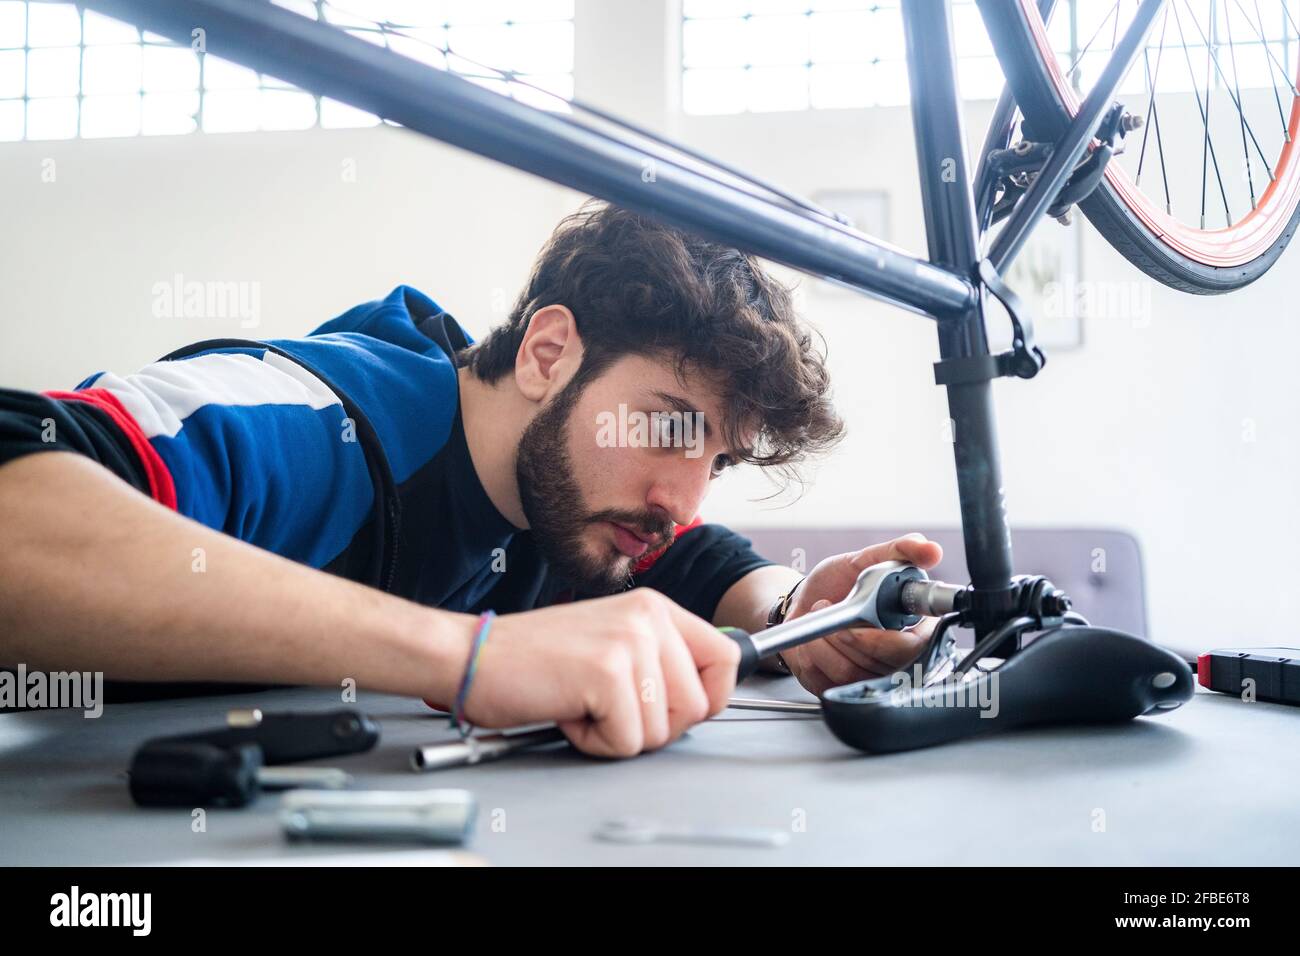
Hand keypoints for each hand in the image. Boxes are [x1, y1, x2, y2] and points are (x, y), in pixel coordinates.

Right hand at [458, 589, 739, 757]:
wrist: (471, 655)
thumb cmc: (532, 658)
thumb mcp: (610, 644)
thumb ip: (658, 661)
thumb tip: (705, 697)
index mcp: (654, 608)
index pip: (727, 657)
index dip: (708, 698)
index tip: (673, 709)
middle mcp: (648, 617)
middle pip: (698, 705)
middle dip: (655, 725)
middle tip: (607, 706)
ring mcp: (630, 642)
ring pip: (663, 730)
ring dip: (618, 734)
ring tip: (582, 703)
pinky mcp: (607, 673)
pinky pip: (628, 741)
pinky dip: (594, 742)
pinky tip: (568, 711)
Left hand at [780, 533, 943, 696]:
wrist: (802, 602)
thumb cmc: (838, 583)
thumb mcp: (866, 559)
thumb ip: (900, 550)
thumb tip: (931, 549)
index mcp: (915, 628)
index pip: (916, 646)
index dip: (890, 638)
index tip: (865, 614)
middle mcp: (897, 659)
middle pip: (882, 664)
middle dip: (849, 634)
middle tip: (830, 606)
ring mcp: (871, 678)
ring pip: (852, 674)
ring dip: (825, 641)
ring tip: (819, 617)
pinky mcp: (843, 689)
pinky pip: (828, 683)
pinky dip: (812, 656)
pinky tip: (812, 639)